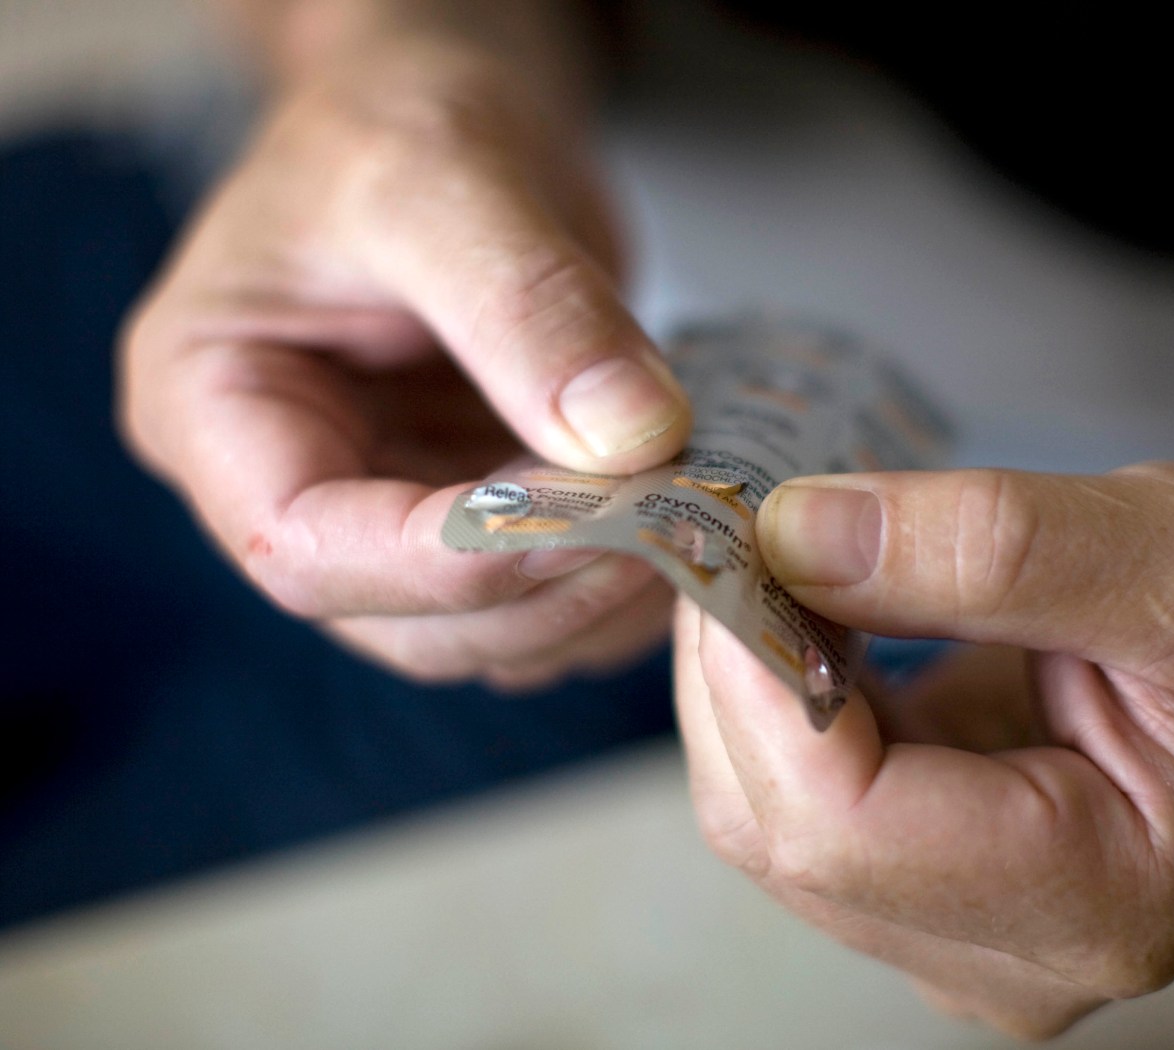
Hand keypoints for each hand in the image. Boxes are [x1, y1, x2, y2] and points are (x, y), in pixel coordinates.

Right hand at [120, 28, 688, 686]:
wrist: (443, 111)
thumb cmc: (396, 116)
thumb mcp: (446, 176)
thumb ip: (530, 307)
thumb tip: (631, 439)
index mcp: (212, 406)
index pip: (303, 547)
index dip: (445, 563)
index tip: (590, 523)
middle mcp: (289, 484)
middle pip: (403, 618)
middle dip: (542, 590)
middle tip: (670, 523)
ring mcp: (384, 511)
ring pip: (483, 631)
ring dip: (590, 602)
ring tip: (689, 518)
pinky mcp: (467, 515)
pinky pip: (537, 598)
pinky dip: (612, 585)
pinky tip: (678, 521)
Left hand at [675, 463, 1173, 1036]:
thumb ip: (991, 545)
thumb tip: (793, 534)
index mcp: (1102, 900)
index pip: (845, 827)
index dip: (761, 680)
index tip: (740, 542)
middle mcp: (1010, 957)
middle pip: (780, 831)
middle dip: (735, 670)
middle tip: (742, 528)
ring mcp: (957, 931)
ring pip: (765, 817)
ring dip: (745, 679)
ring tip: (783, 559)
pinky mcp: (924, 886)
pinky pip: (796, 798)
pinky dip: (778, 696)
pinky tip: (812, 613)